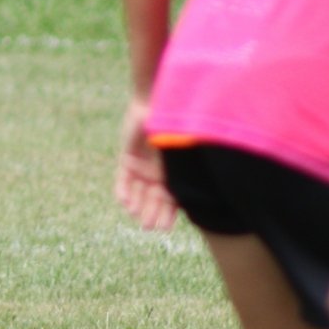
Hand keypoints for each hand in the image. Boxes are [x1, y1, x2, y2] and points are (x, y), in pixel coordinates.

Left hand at [114, 98, 179, 230]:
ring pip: (139, 193)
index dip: (168, 213)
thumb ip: (189, 167)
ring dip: (138, 206)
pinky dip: (123, 192)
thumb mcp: (184, 149)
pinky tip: (126, 203)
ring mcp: (142, 167)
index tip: (165, 227)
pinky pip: (123, 180)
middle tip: (149, 227)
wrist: (156, 102)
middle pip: (154, 199)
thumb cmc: (178, 123)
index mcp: (175, 174)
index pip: (172, 199)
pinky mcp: (127, 160)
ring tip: (137, 217)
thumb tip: (205, 191)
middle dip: (152, 213)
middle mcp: (158, 173)